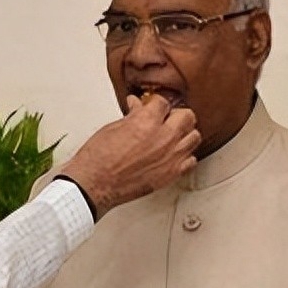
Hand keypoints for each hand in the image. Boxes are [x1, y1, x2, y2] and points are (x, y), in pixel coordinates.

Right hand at [57, 94, 200, 217]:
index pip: (163, 102)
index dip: (156, 103)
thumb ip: (132, 116)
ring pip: (194, 137)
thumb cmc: (98, 159)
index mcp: (146, 122)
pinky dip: (184, 156)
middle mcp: (163, 138)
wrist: (94, 185)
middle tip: (166, 118)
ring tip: (172, 135)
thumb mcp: (113, 128)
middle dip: (176, 115)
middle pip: (187, 116)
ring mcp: (169, 157)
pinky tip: (173, 154)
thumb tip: (137, 108)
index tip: (153, 106)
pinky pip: (191, 160)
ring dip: (184, 134)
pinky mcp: (170, 174)